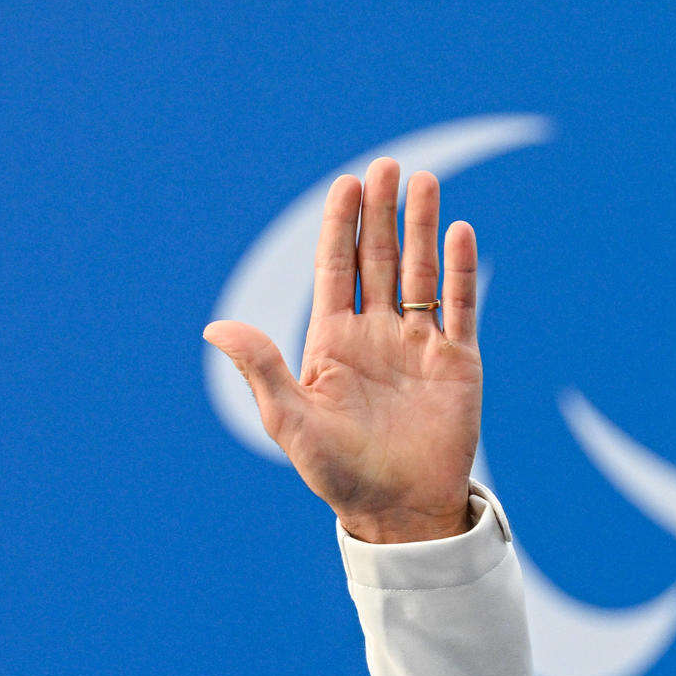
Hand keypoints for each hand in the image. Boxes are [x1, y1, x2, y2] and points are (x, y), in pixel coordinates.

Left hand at [205, 158, 479, 542]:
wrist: (397, 511)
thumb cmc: (337, 473)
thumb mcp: (289, 420)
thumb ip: (260, 368)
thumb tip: (214, 326)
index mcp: (332, 344)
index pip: (335, 271)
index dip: (340, 227)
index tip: (346, 183)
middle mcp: (375, 337)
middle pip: (379, 261)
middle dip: (380, 214)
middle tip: (385, 165)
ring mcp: (418, 346)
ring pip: (421, 274)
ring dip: (421, 228)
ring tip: (424, 181)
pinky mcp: (457, 362)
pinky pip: (460, 307)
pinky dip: (460, 271)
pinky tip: (459, 233)